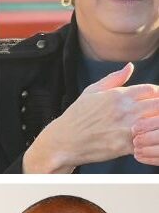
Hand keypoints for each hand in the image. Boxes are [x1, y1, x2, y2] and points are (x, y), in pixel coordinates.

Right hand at [24, 63, 158, 172]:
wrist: (62, 141)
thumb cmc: (75, 117)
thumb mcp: (90, 92)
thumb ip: (113, 79)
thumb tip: (130, 67)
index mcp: (118, 95)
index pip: (151, 90)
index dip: (156, 95)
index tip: (154, 101)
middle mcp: (124, 110)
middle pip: (158, 105)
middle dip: (158, 109)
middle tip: (152, 115)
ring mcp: (126, 128)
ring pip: (155, 123)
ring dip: (154, 125)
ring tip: (149, 127)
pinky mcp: (125, 145)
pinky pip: (146, 142)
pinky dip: (147, 141)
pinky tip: (141, 140)